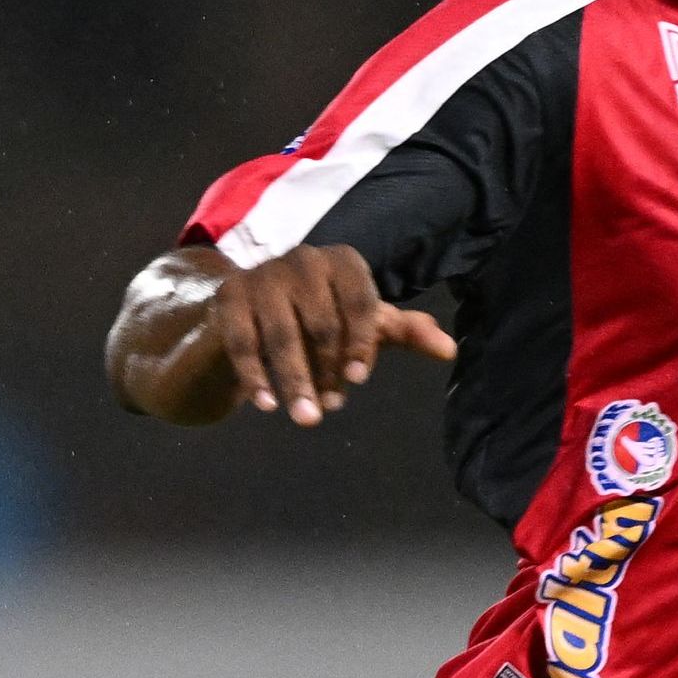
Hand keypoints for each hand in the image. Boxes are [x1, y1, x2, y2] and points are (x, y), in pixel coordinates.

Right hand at [214, 245, 451, 424]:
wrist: (254, 308)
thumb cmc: (321, 315)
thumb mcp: (365, 323)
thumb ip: (406, 333)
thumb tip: (449, 350)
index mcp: (343, 261)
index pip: (359, 301)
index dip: (361, 342)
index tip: (359, 379)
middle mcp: (303, 258)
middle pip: (320, 323)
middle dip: (326, 371)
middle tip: (330, 409)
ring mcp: (262, 274)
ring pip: (280, 336)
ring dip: (294, 382)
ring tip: (305, 418)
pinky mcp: (228, 295)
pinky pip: (242, 342)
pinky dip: (255, 376)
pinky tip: (266, 405)